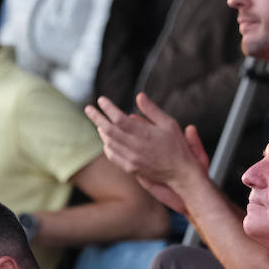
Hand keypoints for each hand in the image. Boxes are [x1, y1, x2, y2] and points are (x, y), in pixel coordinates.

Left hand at [85, 94, 207, 189]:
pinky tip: (107, 141)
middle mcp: (134, 146)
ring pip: (108, 143)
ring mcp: (130, 158)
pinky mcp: (130, 168)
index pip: (118, 118)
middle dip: (96, 117)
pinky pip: (112, 156)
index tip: (101, 100)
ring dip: (102, 131)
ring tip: (99, 123)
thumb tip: (139, 96)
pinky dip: (107, 146)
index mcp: (143, 133)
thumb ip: (152, 110)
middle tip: (88, 109)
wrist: (180, 173)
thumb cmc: (176, 146)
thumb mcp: (169, 123)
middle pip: (108, 130)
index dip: (108, 108)